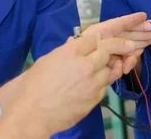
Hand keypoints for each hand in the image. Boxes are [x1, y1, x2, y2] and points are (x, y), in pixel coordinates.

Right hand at [0, 35, 135, 137]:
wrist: (33, 113)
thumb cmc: (33, 86)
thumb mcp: (46, 60)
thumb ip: (64, 51)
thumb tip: (73, 43)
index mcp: (71, 51)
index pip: (95, 38)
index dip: (99, 39)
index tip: (103, 40)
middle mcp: (85, 64)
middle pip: (108, 51)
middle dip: (111, 50)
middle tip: (117, 50)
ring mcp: (92, 82)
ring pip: (110, 69)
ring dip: (107, 68)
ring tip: (100, 70)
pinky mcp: (95, 98)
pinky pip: (105, 86)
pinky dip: (101, 84)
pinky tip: (92, 85)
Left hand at [84, 12, 150, 74]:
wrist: (72, 79)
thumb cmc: (80, 57)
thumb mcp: (98, 46)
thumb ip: (115, 44)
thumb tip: (132, 46)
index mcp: (100, 32)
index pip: (119, 23)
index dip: (132, 19)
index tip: (144, 15)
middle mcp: (106, 40)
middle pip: (126, 34)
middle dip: (140, 33)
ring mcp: (108, 53)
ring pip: (127, 48)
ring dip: (138, 47)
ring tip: (149, 43)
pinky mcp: (110, 65)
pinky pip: (123, 61)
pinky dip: (127, 63)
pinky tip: (127, 67)